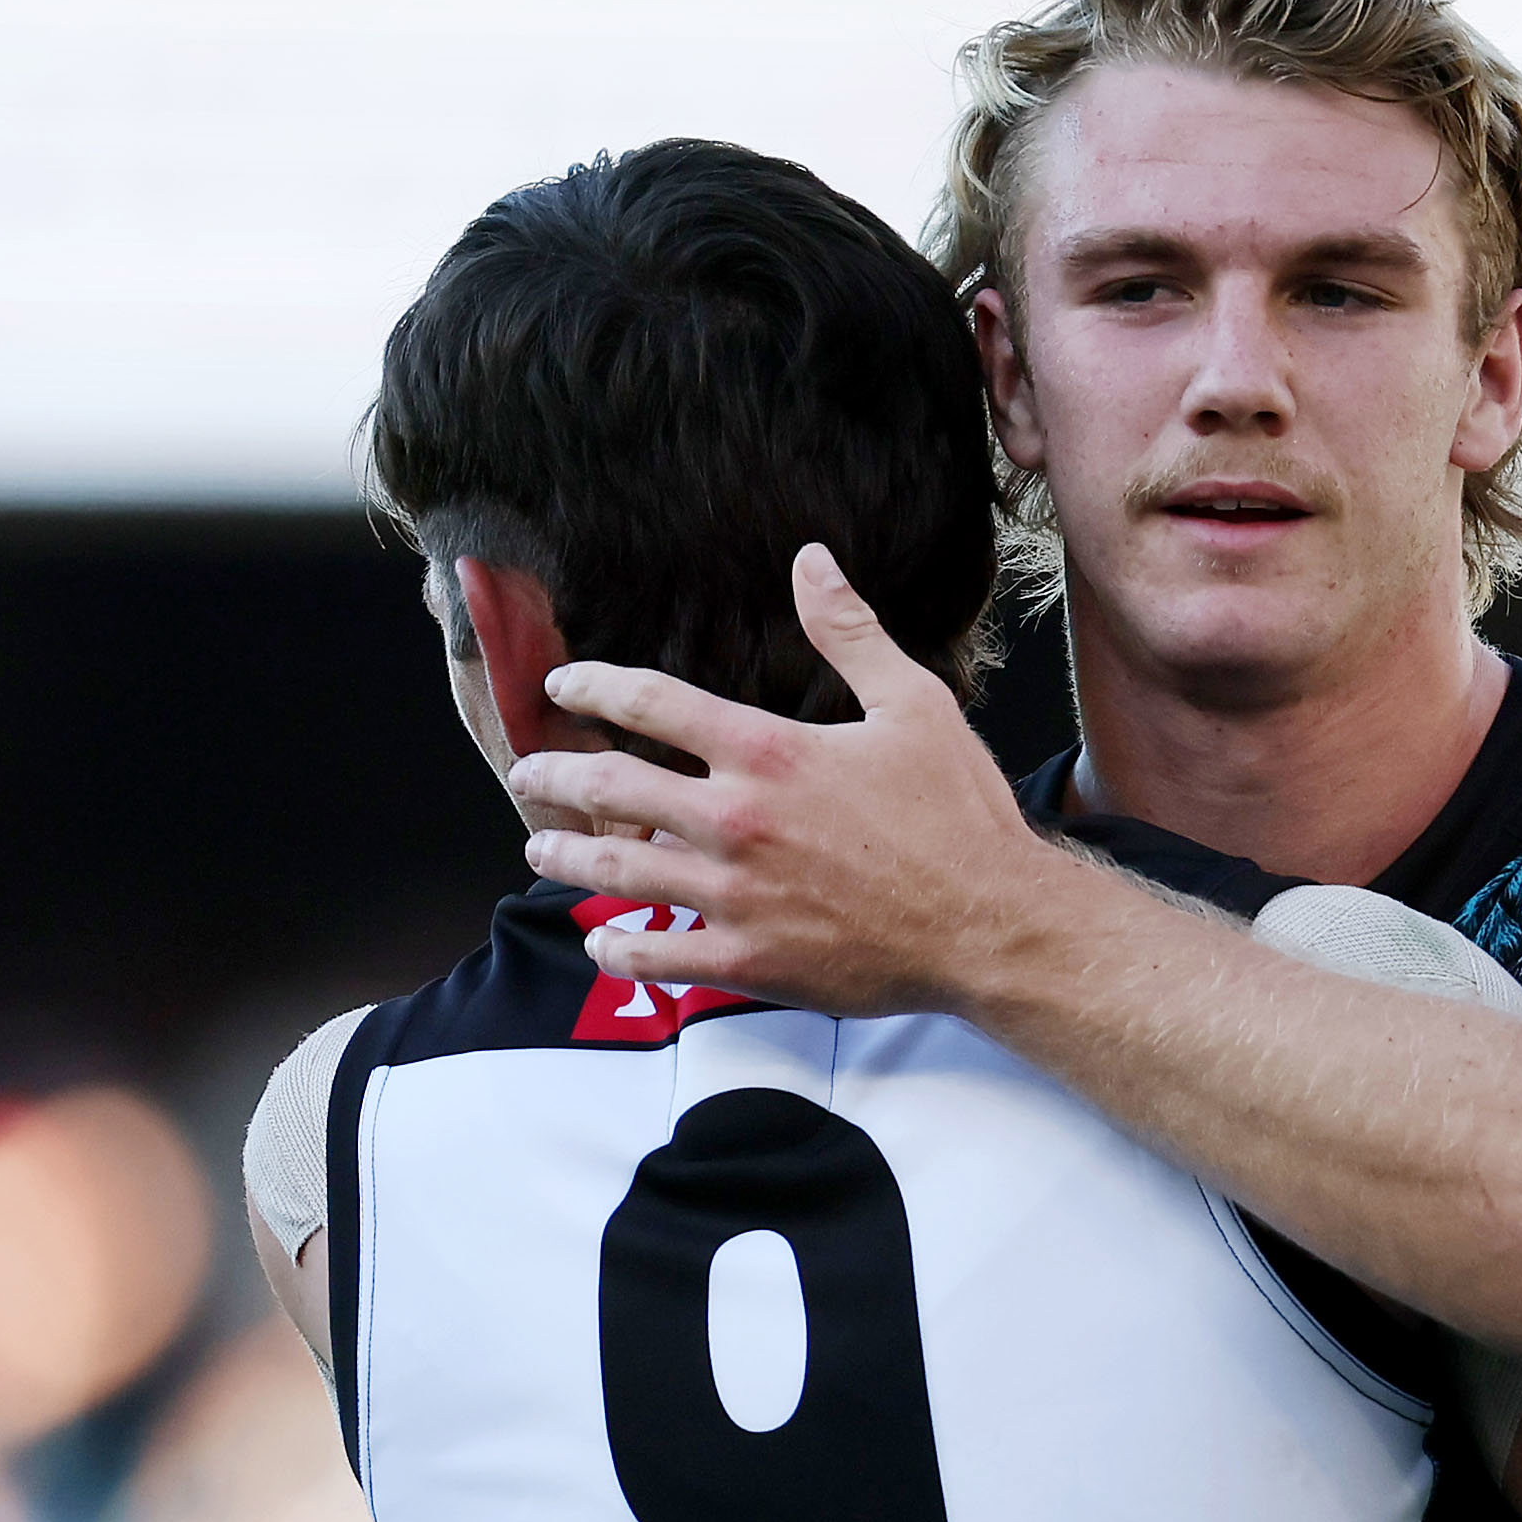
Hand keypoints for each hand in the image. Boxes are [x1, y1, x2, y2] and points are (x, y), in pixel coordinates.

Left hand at [503, 546, 1093, 1019]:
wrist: (993, 926)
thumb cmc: (960, 816)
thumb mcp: (915, 705)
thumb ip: (850, 633)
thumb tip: (813, 560)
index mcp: (769, 752)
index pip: (652, 704)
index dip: (595, 687)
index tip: (563, 687)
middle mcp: (737, 821)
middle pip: (611, 788)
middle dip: (555, 778)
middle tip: (528, 774)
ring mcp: (736, 896)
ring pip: (618, 874)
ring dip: (567, 859)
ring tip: (542, 852)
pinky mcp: (750, 961)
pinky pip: (660, 956)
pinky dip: (622, 949)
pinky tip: (606, 942)